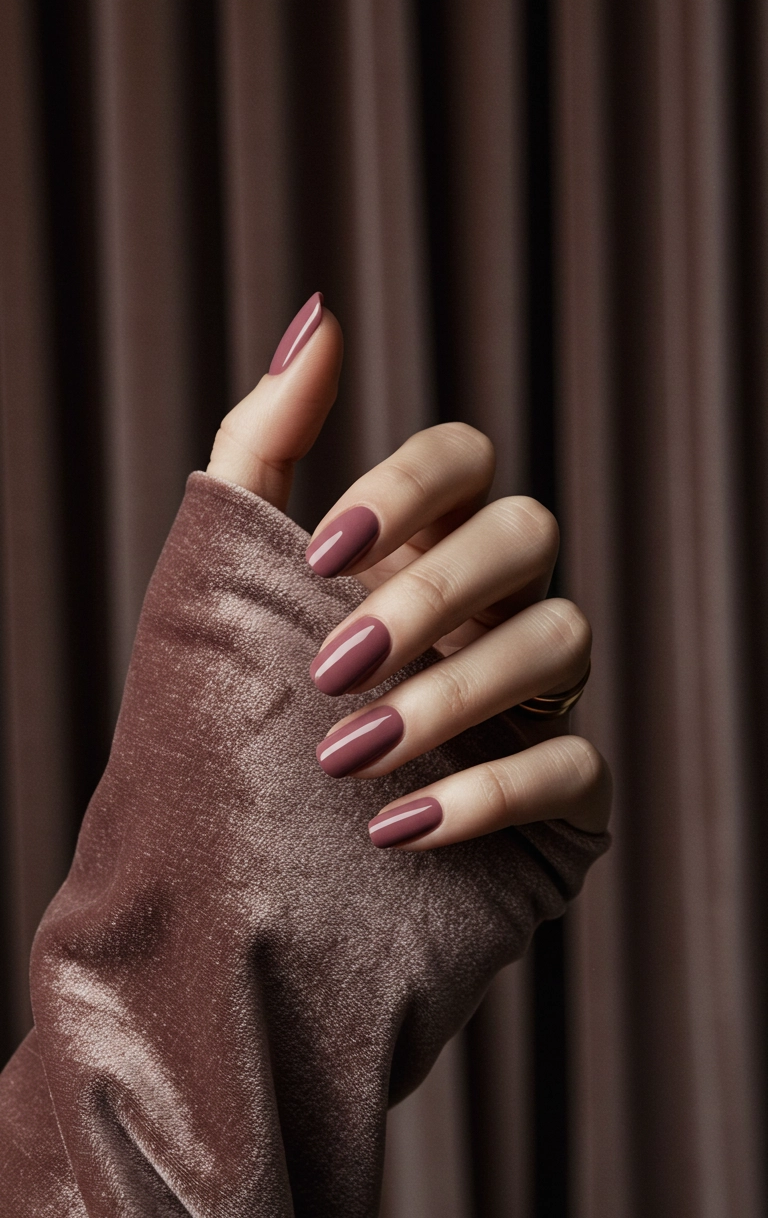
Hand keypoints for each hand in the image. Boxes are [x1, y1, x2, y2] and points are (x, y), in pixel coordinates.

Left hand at [208, 294, 611, 847]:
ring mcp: (531, 705)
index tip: (320, 557)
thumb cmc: (218, 730)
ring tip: (348, 760)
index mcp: (415, 552)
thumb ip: (261, 443)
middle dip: (432, 594)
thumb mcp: (218, 576)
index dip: (410, 486)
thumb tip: (319, 313)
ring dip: (456, 692)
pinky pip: (577, 767)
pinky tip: (399, 830)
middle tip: (333, 671)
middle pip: (529, 534)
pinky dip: (491, 791)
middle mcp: (485, 613)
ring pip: (565, 638)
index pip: (464, 461)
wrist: (222, 905)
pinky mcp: (557, 805)